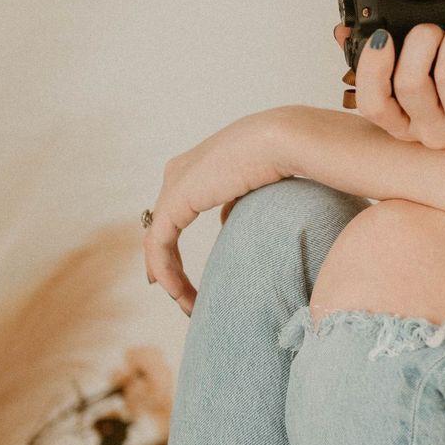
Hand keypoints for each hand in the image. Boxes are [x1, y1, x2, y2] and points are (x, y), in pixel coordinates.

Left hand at [143, 109, 292, 313]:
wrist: (285, 139)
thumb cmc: (286, 156)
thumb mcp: (255, 184)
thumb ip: (235, 203)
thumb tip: (227, 223)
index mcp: (198, 164)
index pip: (175, 210)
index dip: (172, 246)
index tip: (180, 279)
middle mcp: (180, 170)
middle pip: (162, 226)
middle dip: (167, 263)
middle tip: (179, 297)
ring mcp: (175, 183)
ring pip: (158, 238)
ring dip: (169, 275)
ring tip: (185, 304)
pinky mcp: (176, 198)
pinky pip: (159, 242)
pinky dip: (165, 270)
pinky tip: (174, 291)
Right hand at [339, 21, 444, 151]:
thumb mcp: (426, 89)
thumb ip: (388, 64)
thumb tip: (344, 32)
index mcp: (406, 124)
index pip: (373, 106)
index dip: (371, 68)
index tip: (383, 38)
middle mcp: (431, 132)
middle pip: (410, 84)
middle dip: (421, 40)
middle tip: (434, 30)